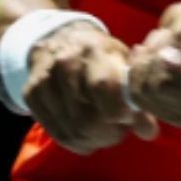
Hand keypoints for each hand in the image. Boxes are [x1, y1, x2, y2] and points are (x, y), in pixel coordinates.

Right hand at [24, 20, 158, 153]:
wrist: (60, 38)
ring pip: (74, 132)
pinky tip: (86, 132)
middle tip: (119, 127)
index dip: (118, 111)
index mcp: (94, 51)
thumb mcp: (124, 66)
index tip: (127, 117)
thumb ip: (138, 99)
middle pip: (88, 120)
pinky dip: (78, 142)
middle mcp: (65, 63)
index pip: (102, 87)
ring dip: (95, 139)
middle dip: (110, 133)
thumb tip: (149, 131)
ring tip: (104, 127)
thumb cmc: (101, 56)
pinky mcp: (31, 94)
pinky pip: (59, 135)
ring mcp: (44, 80)